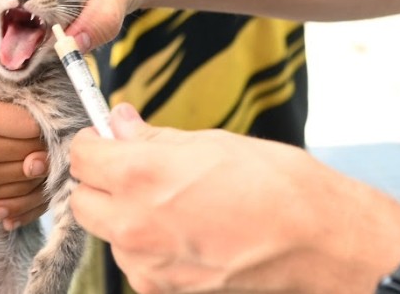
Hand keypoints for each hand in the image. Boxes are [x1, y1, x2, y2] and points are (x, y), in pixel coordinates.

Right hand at [0, 97, 48, 229]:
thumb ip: (3, 86)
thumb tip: (40, 97)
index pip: (31, 124)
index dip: (43, 118)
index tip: (42, 113)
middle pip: (34, 150)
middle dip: (45, 141)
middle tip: (46, 131)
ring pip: (31, 175)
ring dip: (41, 163)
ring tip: (37, 148)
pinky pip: (19, 194)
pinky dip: (30, 182)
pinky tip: (27, 167)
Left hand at [69, 105, 399, 292]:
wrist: (318, 239)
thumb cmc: (275, 182)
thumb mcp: (212, 142)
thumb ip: (154, 137)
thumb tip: (120, 122)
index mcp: (140, 175)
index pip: (80, 156)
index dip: (95, 144)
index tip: (109, 141)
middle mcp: (134, 223)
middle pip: (82, 201)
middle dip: (102, 183)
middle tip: (135, 171)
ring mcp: (148, 264)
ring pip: (109, 235)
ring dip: (125, 218)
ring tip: (175, 205)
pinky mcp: (165, 291)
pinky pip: (136, 265)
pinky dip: (149, 250)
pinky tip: (186, 234)